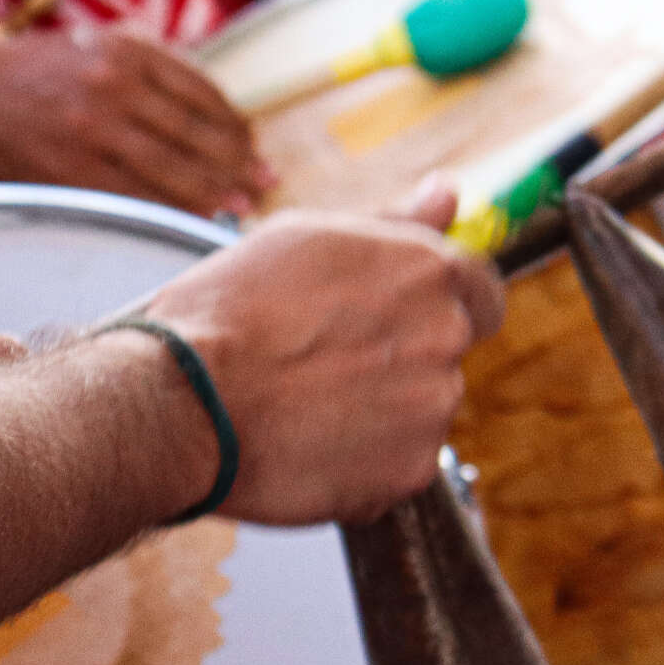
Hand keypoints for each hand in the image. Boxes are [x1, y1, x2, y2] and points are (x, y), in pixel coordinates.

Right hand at [0, 26, 269, 216]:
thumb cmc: (39, 69)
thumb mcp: (98, 45)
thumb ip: (153, 70)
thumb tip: (220, 115)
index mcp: (126, 51)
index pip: (203, 93)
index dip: (235, 123)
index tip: (255, 143)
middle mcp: (114, 86)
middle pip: (197, 133)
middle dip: (239, 162)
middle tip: (267, 181)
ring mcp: (92, 131)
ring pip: (174, 169)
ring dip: (217, 191)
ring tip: (244, 205)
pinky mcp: (71, 171)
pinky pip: (137, 197)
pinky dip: (173, 209)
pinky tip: (196, 216)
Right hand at [137, 181, 503, 526]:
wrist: (182, 397)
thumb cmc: (229, 310)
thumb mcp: (309, 238)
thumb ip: (395, 220)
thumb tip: (448, 194)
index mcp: (427, 270)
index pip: (481, 290)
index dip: (436, 306)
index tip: (394, 322)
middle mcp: (445, 336)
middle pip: (445, 352)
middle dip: (401, 359)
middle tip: (324, 364)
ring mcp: (433, 407)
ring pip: (421, 411)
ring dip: (381, 412)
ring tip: (305, 404)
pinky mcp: (411, 470)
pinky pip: (398, 465)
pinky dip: (364, 463)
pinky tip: (308, 443)